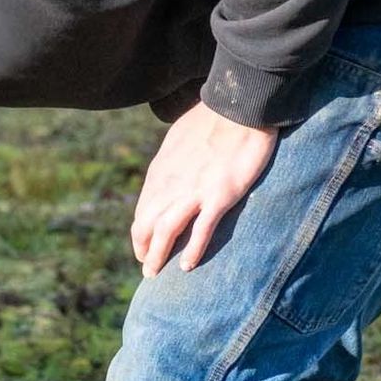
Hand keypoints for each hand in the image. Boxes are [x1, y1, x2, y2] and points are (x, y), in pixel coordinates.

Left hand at [131, 101, 277, 276]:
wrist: (239, 106)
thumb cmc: (214, 116)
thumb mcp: (180, 137)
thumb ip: (173, 161)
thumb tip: (171, 172)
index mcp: (162, 170)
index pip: (143, 209)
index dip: (141, 233)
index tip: (144, 247)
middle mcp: (171, 183)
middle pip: (147, 224)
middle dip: (144, 249)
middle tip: (148, 269)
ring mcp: (194, 190)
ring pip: (166, 231)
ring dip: (158, 256)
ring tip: (155, 274)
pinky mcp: (219, 195)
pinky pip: (201, 230)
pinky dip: (192, 251)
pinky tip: (187, 266)